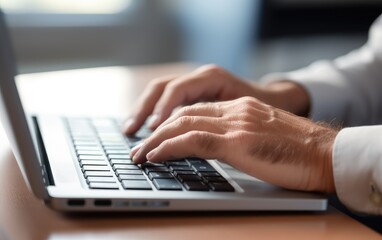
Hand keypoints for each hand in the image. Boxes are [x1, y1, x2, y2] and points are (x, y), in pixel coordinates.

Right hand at [123, 65, 266, 133]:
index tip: (153, 131)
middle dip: (143, 109)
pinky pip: (167, 99)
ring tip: (130, 130)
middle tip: (131, 132)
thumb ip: (217, 122)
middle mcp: (200, 76)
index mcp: (212, 77)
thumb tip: (188, 137)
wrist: (277, 99)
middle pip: (161, 87)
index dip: (163, 110)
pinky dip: (154, 112)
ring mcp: (196, 83)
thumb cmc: (265, 108)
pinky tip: (146, 127)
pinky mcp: (194, 93)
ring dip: (144, 110)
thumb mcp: (245, 114)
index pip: (177, 89)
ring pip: (160, 92)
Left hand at [131, 97, 336, 192]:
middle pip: (184, 114)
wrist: (326, 154)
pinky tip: (156, 155)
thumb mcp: (263, 137)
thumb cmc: (297, 152)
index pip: (195, 110)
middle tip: (139, 146)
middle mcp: (235, 111)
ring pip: (183, 124)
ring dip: (156, 139)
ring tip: (140, 154)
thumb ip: (238, 136)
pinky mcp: (238, 142)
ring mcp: (236, 124)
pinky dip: (170, 147)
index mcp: (240, 108)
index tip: (156, 135)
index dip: (171, 122)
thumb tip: (216, 148)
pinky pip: (194, 141)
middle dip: (156, 129)